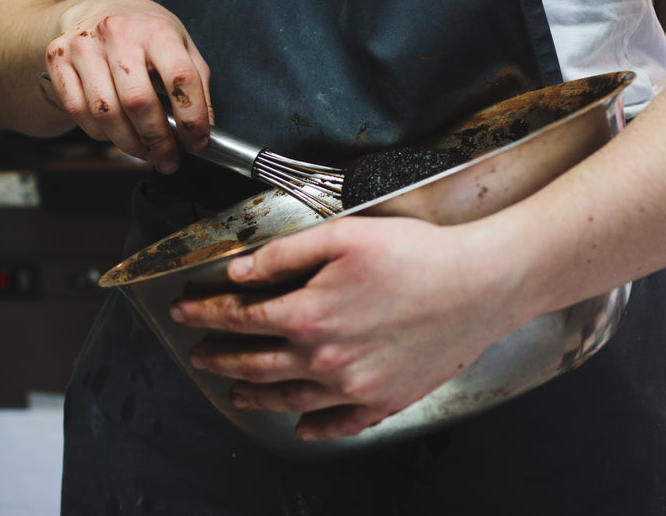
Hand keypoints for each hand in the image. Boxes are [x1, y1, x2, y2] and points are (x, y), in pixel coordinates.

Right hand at [43, 0, 211, 172]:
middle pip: (137, 100)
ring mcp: (84, 45)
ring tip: (143, 152)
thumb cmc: (145, 31)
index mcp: (157, 29)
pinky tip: (114, 134)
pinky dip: (98, 133)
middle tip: (167, 159)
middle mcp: (118, 32)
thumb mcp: (180, 44)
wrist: (97, 6)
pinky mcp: (58, 58)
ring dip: (127, 143)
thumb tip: (203, 130)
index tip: (197, 141)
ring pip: (104, 111)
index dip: (192, 117)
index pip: (180, 77)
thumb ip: (196, 83)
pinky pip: (77, 110)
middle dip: (157, 140)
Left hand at [169, 215, 533, 440]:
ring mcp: (355, 387)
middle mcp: (325, 359)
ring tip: (236, 393)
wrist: (482, 283)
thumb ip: (283, 255)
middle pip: (256, 364)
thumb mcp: (342, 235)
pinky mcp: (386, 400)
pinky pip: (341, 425)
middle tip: (199, 355)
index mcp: (308, 315)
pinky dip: (316, 429)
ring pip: (290, 400)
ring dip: (255, 396)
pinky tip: (303, 428)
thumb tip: (238, 271)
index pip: (240, 318)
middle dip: (220, 357)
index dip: (205, 313)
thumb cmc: (417, 253)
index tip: (183, 312)